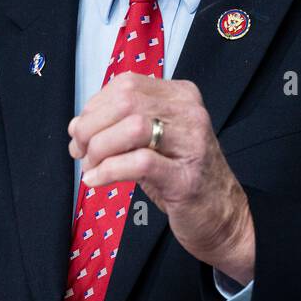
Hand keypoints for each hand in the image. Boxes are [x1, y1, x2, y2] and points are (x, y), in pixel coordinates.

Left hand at [68, 72, 254, 284]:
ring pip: (132, 127)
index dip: (94, 107)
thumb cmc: (181, 176)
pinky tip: (96, 181)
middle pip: (125, 102)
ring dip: (99, 148)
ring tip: (91, 167)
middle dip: (91, 127)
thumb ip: (122, 125)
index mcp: (180, 95)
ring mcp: (192, 144)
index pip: (126, 84)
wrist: (223, 216)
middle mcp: (190, 113)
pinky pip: (139, 163)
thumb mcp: (154, 140)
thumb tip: (77, 126)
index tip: (80, 132)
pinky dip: (109, 170)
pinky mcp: (186, 178)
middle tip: (80, 151)